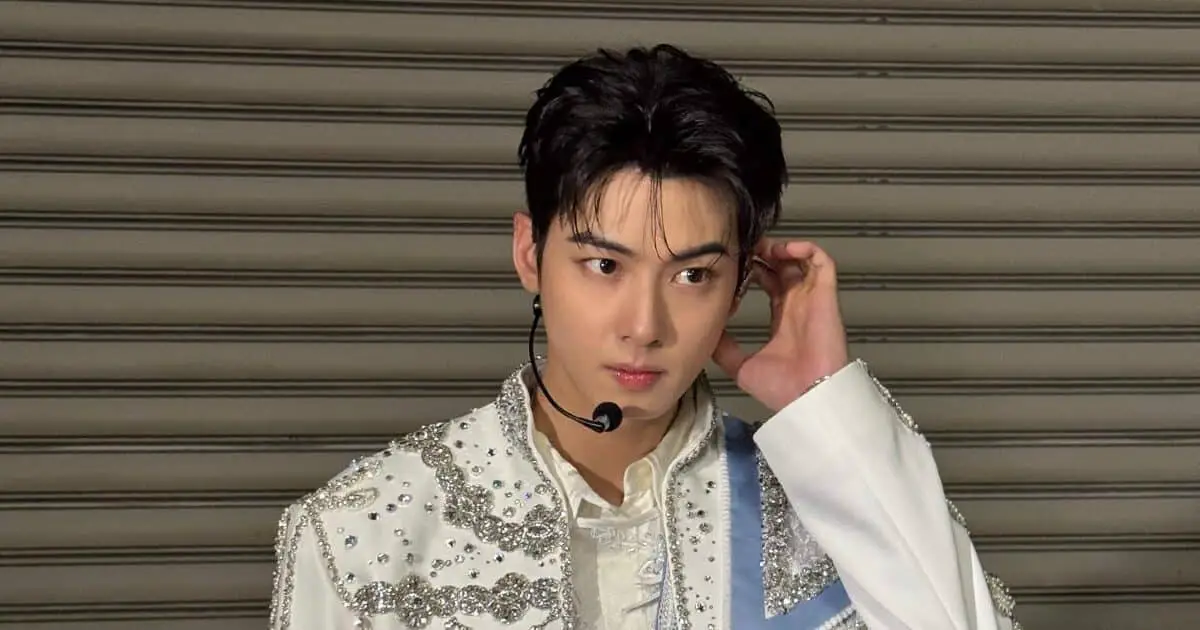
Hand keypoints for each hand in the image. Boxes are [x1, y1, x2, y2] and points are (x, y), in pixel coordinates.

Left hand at [712, 239, 849, 412]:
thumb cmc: (781, 388)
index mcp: (781, 319)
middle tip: (745, 247)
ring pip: (801, 260)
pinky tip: (783, 249)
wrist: (805, 397)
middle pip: (783, 267)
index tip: (735, 263)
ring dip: (782, 248)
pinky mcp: (826, 295)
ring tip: (762, 246)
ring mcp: (812, 299)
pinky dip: (806, 249)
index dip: (753, 269)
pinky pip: (823, 263)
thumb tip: (707, 333)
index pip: (769, 283)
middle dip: (764, 253)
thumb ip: (724, 348)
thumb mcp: (740, 366)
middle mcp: (797, 305)